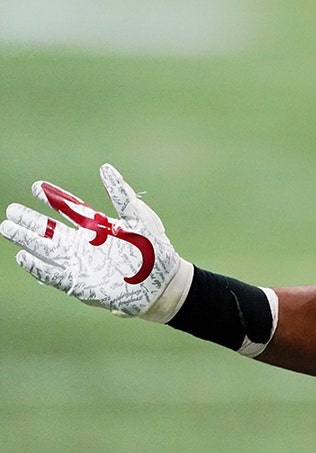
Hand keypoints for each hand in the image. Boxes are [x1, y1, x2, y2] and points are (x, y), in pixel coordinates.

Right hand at [1, 164, 191, 320]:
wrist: (163, 283)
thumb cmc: (156, 250)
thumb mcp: (141, 218)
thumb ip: (122, 196)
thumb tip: (106, 168)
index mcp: (99, 227)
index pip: (70, 209)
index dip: (54, 198)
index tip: (37, 186)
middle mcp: (85, 244)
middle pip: (51, 230)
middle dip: (31, 220)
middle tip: (11, 210)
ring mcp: (81, 264)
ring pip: (46, 250)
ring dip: (27, 239)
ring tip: (7, 227)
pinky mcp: (81, 284)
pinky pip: (54, 275)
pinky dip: (38, 267)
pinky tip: (22, 257)